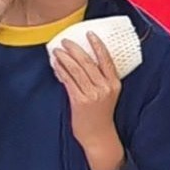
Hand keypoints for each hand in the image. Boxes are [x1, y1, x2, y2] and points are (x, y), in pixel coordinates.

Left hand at [50, 33, 126, 169]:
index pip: (107, 60)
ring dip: (65, 58)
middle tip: (65, 40)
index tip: (89, 34)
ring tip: (57, 50)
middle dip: (75, 49)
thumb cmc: (101, 115)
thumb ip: (99, 80)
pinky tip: (55, 64)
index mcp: (114, 84)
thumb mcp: (107, 95)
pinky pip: (68, 81)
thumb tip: (81, 62)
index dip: (98, 45)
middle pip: (89, 62)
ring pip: (77, 70)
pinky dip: (61, 70)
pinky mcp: (80, 100)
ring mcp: (93, 94)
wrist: (98, 136)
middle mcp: (105, 87)